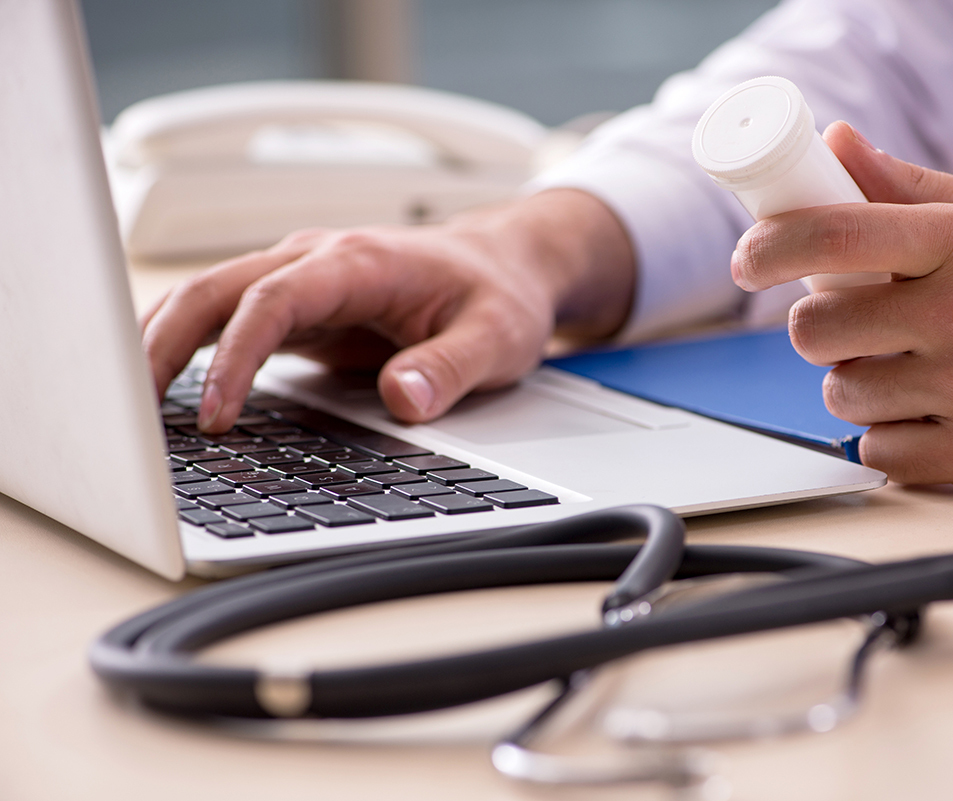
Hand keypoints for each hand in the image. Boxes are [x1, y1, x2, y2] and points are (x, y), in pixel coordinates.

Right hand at [141, 189, 633, 432]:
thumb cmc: (500, 295)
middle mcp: (320, 262)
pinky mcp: (301, 307)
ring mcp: (304, 281)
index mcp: (361, 262)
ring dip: (162, 344)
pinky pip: (229, 321)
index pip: (276, 299)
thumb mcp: (498, 336)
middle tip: (130, 413)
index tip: (218, 413)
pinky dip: (189, 351)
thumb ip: (453, 367)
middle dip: (162, 343)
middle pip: (217, 289)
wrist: (505, 267)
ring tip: (128, 409)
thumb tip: (404, 400)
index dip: (236, 355)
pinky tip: (166, 393)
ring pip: (210, 299)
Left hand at [732, 122, 952, 487]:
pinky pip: (876, 452)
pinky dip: (886, 437)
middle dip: (817, 326)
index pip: (836, 234)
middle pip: (819, 327)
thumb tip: (837, 146)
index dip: (770, 245)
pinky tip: (926, 412)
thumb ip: (913, 188)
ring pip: (842, 393)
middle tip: (849, 321)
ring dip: (855, 381)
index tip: (748, 258)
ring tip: (906, 367)